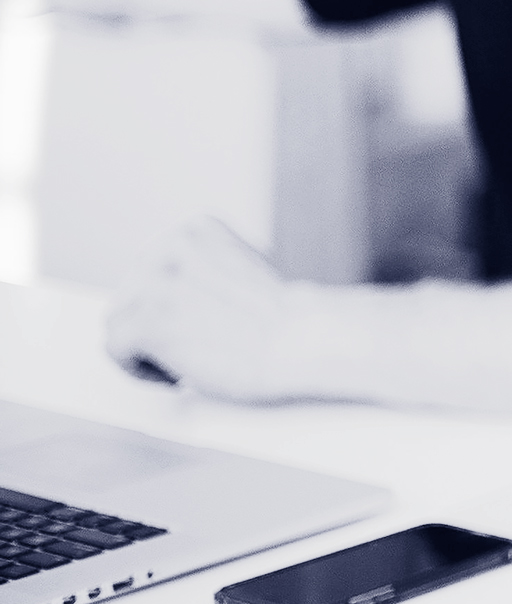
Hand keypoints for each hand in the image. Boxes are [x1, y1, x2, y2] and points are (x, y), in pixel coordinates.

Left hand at [104, 217, 327, 403]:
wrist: (304, 339)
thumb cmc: (287, 319)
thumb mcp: (244, 271)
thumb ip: (205, 273)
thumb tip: (174, 300)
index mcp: (197, 229)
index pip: (154, 265)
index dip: (171, 300)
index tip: (192, 322)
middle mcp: (170, 247)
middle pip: (130, 292)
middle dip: (156, 322)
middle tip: (190, 346)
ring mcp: (155, 284)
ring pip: (117, 320)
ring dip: (146, 346)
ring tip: (183, 361)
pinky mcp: (147, 322)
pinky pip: (115, 349)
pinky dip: (139, 369)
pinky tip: (175, 374)